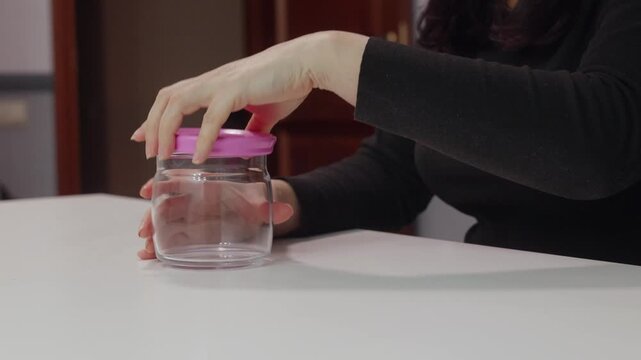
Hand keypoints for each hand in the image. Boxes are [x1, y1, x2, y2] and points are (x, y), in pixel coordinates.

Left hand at [130, 31, 367, 162]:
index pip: (175, 96)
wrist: (307, 63)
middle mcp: (212, 81)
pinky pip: (211, 117)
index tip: (143, 136)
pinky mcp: (236, 90)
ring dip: (165, 129)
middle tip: (148, 151)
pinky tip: (199, 156)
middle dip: (152, 125)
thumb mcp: (266, 112)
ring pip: (178, 103)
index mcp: (216, 84)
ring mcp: (221, 84)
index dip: (156, 116)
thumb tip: (249, 143)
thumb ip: (253, 128)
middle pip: (166, 98)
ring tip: (162, 154)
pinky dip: (202, 138)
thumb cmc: (289, 82)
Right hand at [136, 179, 298, 259]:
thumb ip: (271, 208)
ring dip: (152, 233)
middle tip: (144, 231)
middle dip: (151, 216)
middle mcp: (194, 198)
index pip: (178, 180)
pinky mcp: (192, 231)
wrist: (261, 208)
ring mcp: (190, 216)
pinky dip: (160, 244)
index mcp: (207, 184)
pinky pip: (171, 235)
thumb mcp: (262, 202)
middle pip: (165, 204)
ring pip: (164, 222)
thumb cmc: (256, 199)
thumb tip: (286, 211)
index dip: (161, 184)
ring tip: (146, 250)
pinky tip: (150, 255)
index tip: (146, 191)